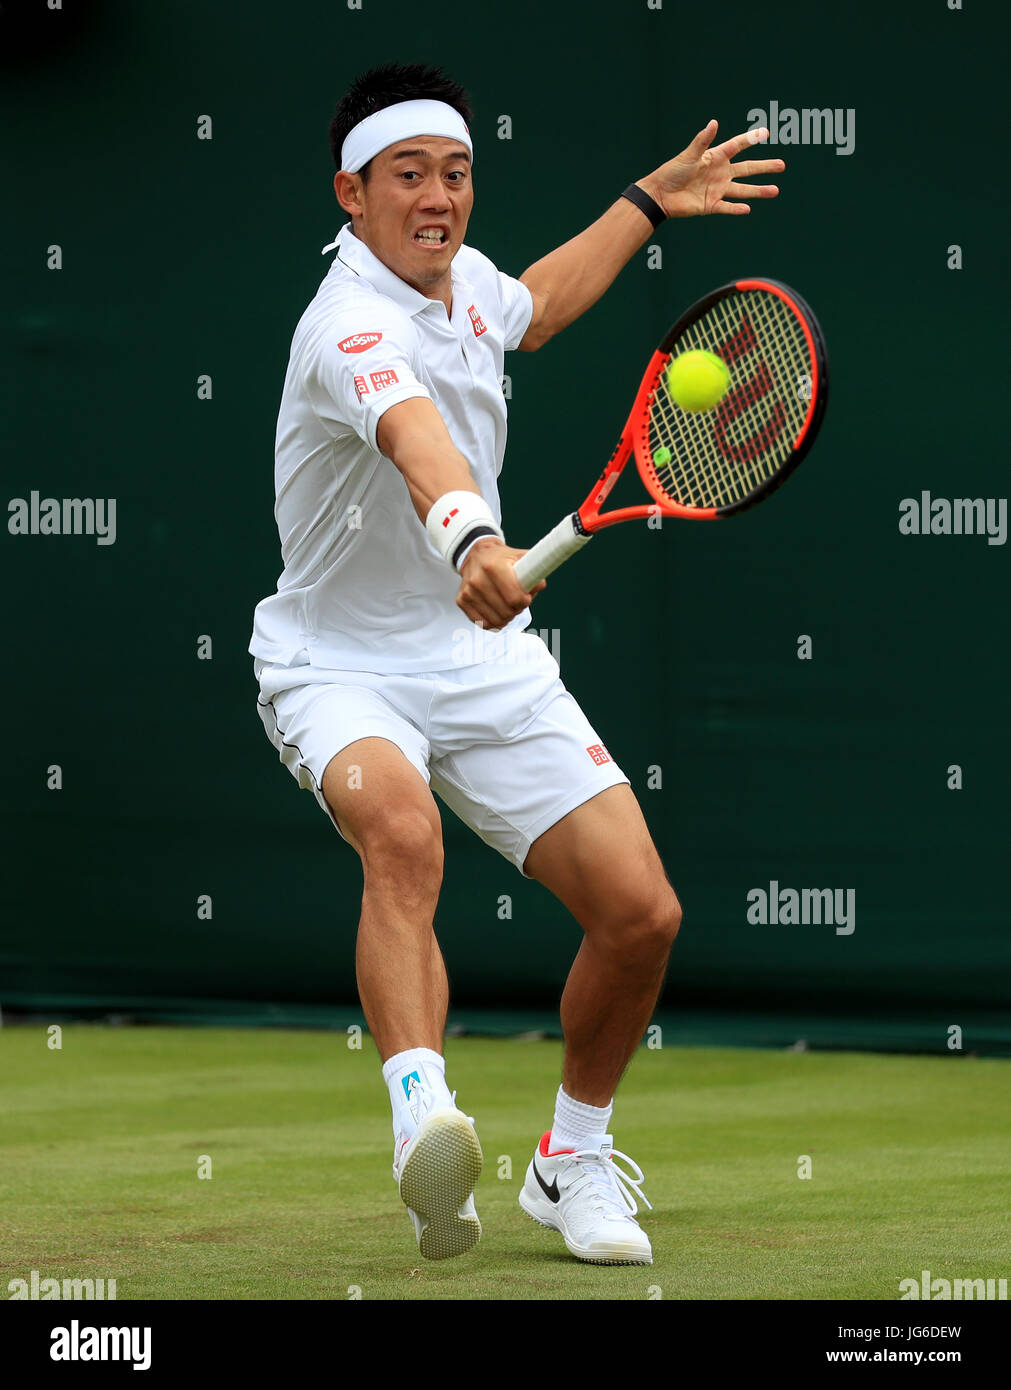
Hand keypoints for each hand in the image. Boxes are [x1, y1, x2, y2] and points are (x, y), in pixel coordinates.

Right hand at [457, 538, 546, 629]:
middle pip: (506, 612)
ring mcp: (468, 592)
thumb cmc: (500, 558)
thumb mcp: (520, 558)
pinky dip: (494, 622)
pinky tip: (497, 612)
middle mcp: (478, 579)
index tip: (526, 597)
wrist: (476, 555)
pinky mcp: (462, 601)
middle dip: (517, 609)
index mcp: (494, 566)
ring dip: (507, 617)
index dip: (524, 601)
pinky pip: (483, 623)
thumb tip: (537, 585)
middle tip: (517, 601)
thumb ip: (534, 570)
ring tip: (508, 606)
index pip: (514, 598)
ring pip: (496, 621)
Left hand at [642, 121, 784, 217]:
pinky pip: (727, 207)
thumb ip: (702, 141)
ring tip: (775, 191)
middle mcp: (721, 173)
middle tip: (782, 165)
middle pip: (747, 169)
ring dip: (759, 190)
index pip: (737, 146)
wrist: (660, 195)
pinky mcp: (711, 205)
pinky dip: (736, 209)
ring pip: (743, 190)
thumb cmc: (672, 171)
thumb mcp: (689, 155)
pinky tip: (747, 209)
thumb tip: (714, 123)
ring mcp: (717, 189)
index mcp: (716, 157)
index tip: (765, 133)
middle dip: (765, 167)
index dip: (751, 139)